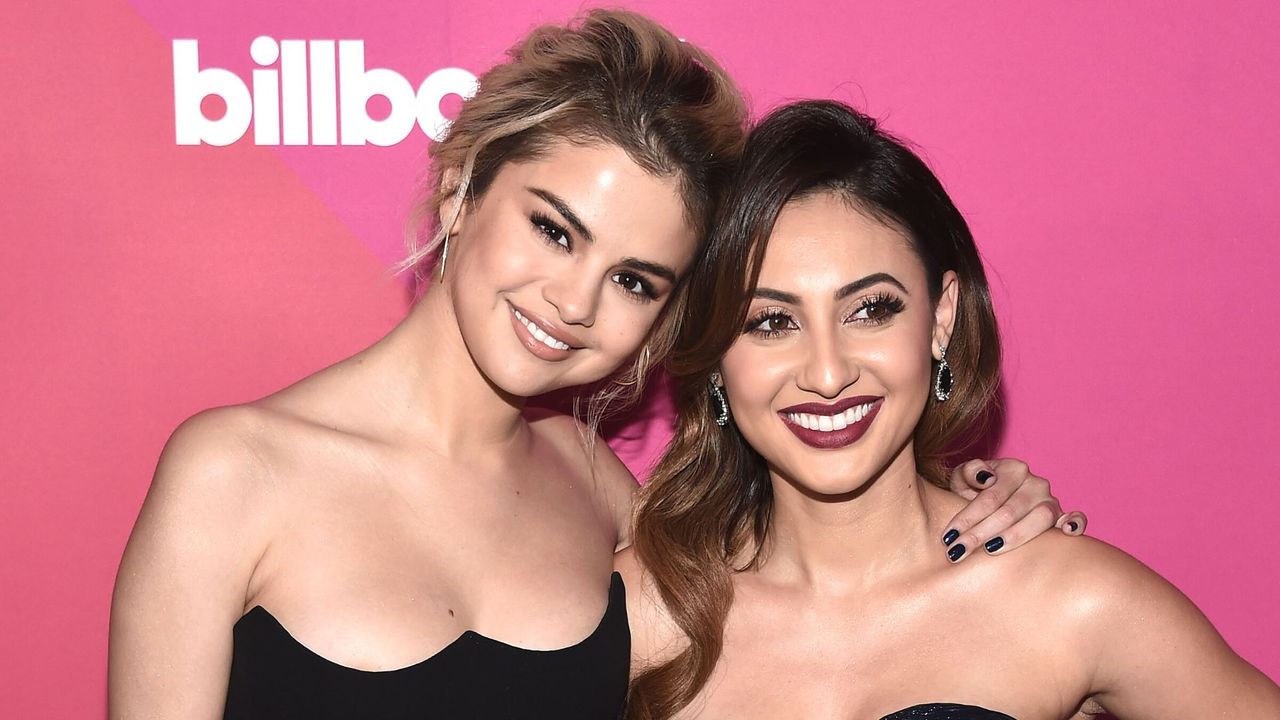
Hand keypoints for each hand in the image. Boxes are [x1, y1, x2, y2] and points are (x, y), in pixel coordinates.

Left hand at [941, 457, 1086, 562]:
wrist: (995, 497)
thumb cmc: (975, 489)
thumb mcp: (964, 477)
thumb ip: (968, 472)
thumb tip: (985, 478)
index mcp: (1013, 469)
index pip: (989, 497)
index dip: (966, 517)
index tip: (948, 537)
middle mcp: (1035, 483)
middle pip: (1009, 512)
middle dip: (980, 534)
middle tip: (958, 552)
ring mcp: (1051, 501)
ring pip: (1039, 519)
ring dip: (1014, 537)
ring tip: (990, 550)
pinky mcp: (1063, 516)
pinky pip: (1077, 518)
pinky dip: (1075, 523)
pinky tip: (1066, 532)